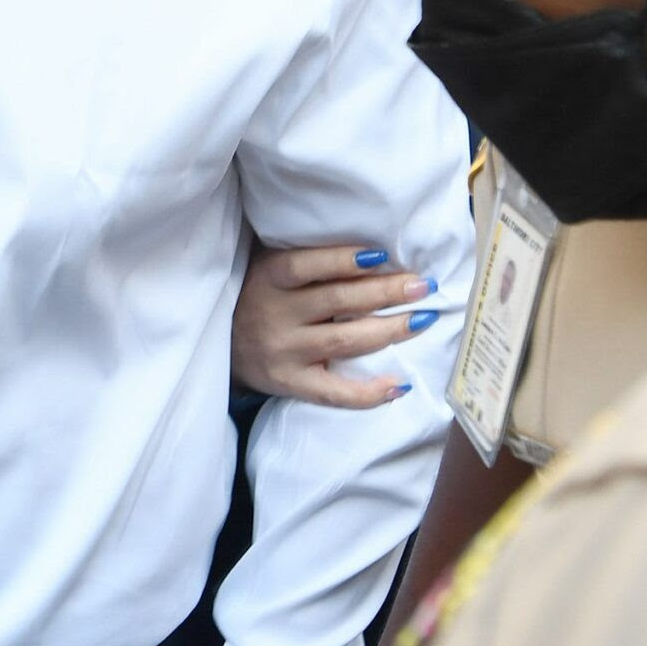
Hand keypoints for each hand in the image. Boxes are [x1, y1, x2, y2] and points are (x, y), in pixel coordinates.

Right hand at [231, 243, 438, 408]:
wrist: (222, 344)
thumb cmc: (259, 295)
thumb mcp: (268, 266)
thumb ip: (307, 259)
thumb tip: (375, 252)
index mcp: (268, 277)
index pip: (307, 265)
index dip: (345, 260)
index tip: (382, 255)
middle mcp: (275, 315)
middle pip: (338, 301)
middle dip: (385, 292)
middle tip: (423, 285)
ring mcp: (284, 353)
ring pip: (344, 341)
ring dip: (389, 330)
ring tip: (423, 318)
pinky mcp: (291, 384)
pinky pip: (334, 393)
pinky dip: (369, 392)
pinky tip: (400, 384)